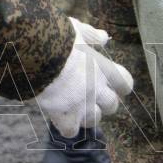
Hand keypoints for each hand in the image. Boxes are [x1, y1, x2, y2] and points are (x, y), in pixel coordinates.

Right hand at [31, 18, 134, 137]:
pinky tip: (60, 117)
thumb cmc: (58, 37)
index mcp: (103, 68)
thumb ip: (92, 35)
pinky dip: (66, 126)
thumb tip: (104, 38)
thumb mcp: (77, 30)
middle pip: (112, 105)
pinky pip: (71, 131)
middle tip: (92, 97)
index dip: (121, 85)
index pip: (125, 83)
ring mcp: (81, 105)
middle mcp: (96, 89)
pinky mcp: (64, 117)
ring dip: (87, 115)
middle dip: (104, 103)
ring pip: (94, 120)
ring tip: (76, 107)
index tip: (115, 85)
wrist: (37, 54)